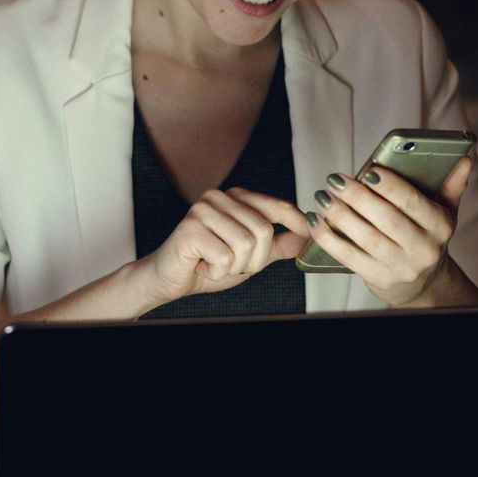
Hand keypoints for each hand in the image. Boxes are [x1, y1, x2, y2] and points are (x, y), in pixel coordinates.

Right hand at [132, 187, 311, 307]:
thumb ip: (277, 245)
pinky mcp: (190, 229)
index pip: (277, 206)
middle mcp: (219, 197)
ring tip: (215, 263)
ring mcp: (203, 210)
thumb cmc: (206, 263)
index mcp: (235, 198)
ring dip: (234, 266)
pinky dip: (217, 271)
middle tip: (233, 264)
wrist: (168, 279)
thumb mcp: (251, 255)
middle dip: (255, 259)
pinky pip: (225, 257)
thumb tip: (306, 236)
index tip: (309, 234)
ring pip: (246, 244)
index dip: (297, 222)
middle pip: (264, 230)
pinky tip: (202, 265)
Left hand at [305, 157, 472, 306]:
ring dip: (340, 216)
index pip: (414, 203)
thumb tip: (464, 160)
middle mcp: (423, 249)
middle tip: (336, 180)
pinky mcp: (378, 278)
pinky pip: (349, 257)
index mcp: (440, 226)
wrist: (423, 284)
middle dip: (358, 198)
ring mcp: (400, 267)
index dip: (391, 187)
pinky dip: (329, 239)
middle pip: (387, 220)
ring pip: (366, 239)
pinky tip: (316, 221)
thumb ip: (451, 186)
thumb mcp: (444, 213)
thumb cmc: (426, 238)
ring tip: (323, 197)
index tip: (370, 171)